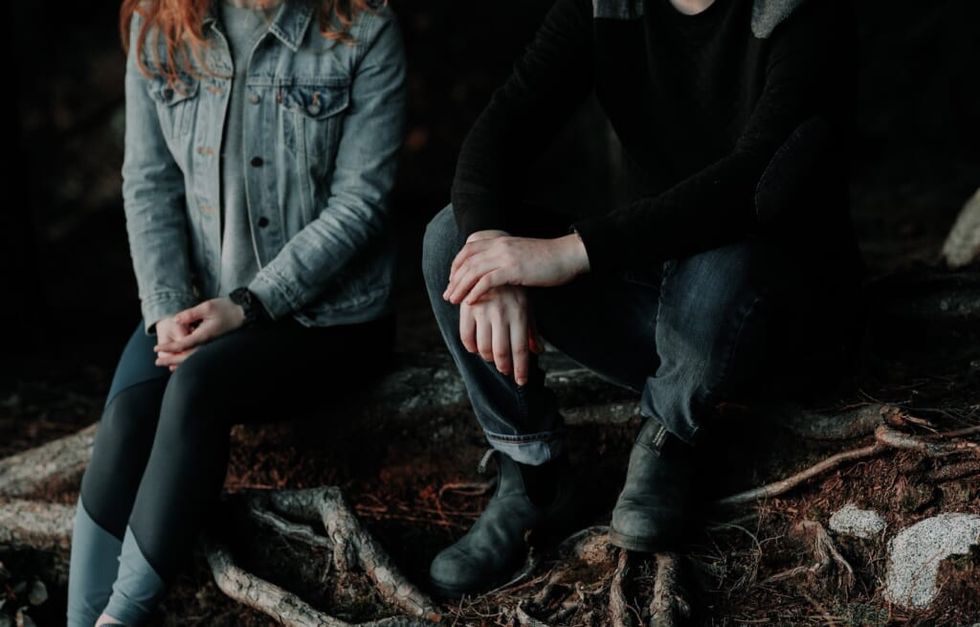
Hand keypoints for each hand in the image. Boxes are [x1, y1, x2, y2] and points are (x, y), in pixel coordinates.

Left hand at [153, 297, 245, 369]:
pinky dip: (189, 359)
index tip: (156, 349)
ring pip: (193, 358)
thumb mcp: (207, 307)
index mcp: (204, 335)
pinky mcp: (214, 345)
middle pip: (186, 356)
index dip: (168, 348)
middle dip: (171, 360)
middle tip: (157, 362)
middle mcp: (208, 343)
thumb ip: (190, 314)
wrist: (243, 313)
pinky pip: (199, 356)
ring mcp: (212, 346)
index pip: (182, 344)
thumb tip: (175, 320)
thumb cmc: (226, 308)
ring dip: (179, 362)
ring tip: (168, 365)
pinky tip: (183, 360)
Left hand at [444, 232, 589, 305]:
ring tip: (453, 300)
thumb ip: (506, 258)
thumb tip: (496, 270)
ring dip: (460, 287)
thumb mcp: (521, 254)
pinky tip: (470, 302)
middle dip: (454, 279)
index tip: (452, 280)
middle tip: (447, 295)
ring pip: (473, 271)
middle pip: (466, 261)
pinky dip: (475, 291)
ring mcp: (505, 256)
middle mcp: (499, 246)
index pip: (468, 249)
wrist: (567, 256)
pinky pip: (487, 280)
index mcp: (500, 241)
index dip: (456, 264)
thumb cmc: (547, 260)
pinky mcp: (513, 269)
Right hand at [459, 284, 544, 385]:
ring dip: (488, 358)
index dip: (520, 369)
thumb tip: (539, 351)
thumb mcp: (526, 306)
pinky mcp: (467, 308)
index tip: (521, 382)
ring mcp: (483, 311)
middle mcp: (501, 314)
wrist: (493, 261)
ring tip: (493, 358)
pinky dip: (471, 347)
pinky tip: (477, 348)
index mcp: (519, 314)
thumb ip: (531, 330)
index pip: (520, 350)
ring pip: (483, 347)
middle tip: (506, 370)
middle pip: (501, 352)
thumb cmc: (514, 288)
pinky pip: (466, 336)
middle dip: (504, 367)